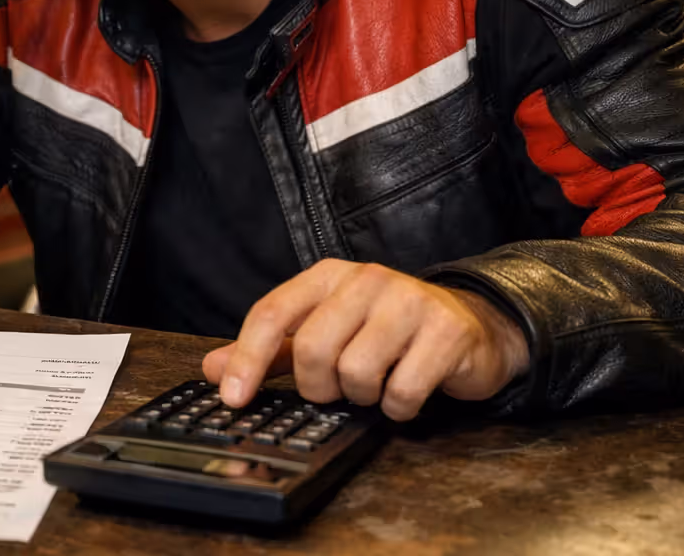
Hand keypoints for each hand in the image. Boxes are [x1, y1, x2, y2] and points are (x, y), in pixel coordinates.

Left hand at [202, 260, 529, 421]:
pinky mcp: (446, 332)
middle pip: (312, 350)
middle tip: (336, 390)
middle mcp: (366, 279)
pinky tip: (407, 392)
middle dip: (319, 387)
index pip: (272, 313)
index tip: (233, 398)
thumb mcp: (327, 330)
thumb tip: (213, 369)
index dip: (247, 359)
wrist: (471, 327)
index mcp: (329, 276)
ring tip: (377, 384)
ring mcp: (409, 302)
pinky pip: (402, 392)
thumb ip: (272, 350)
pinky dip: (398, 408)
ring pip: (356, 373)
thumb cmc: (388, 331)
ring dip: (362, 397)